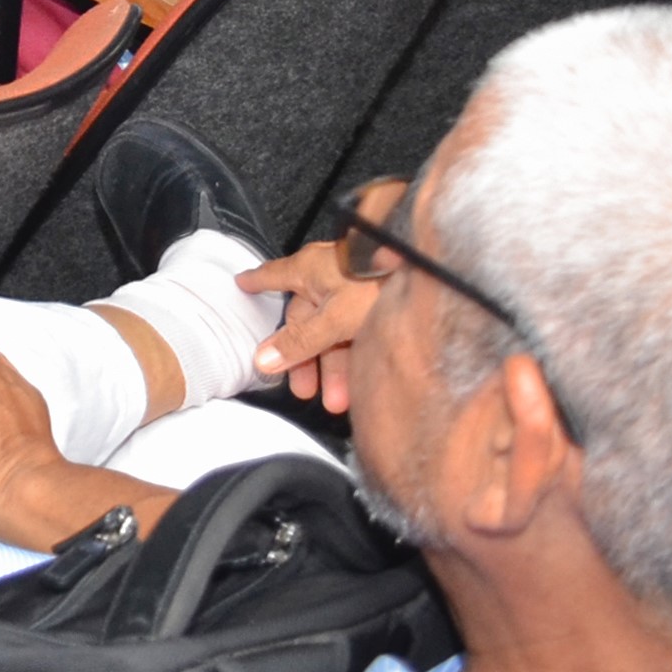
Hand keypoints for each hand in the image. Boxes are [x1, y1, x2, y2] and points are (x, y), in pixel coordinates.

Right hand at [239, 238, 379, 410]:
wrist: (429, 276)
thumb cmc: (379, 282)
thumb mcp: (334, 317)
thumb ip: (300, 341)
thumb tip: (264, 358)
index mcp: (309, 270)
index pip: (273, 276)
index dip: (257, 283)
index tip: (242, 285)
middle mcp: (328, 277)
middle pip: (305, 320)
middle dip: (304, 359)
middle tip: (303, 390)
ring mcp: (352, 289)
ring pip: (331, 331)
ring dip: (332, 368)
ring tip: (337, 402)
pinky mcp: (375, 301)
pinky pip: (353, 333)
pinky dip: (351, 358)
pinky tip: (356, 386)